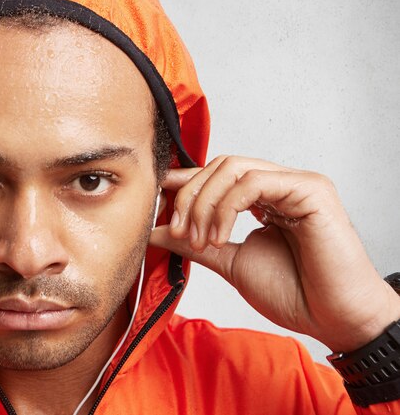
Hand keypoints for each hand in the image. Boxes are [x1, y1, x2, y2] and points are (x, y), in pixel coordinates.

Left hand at [150, 155, 399, 351]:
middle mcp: (279, 186)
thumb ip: (193, 242)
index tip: (158, 199)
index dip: (184, 182)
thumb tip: (154, 230)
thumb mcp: (229, 261)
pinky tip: (221, 237)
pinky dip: (226, 207)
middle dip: (189, 196)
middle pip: (220, 166)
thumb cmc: (292, 293)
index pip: (217, 175)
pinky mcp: (310, 189)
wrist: (332, 319)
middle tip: (178, 232)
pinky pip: (254, 181)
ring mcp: (296, 184)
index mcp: (263, 199)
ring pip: (233, 167)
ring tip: (200, 239)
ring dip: (204, 203)